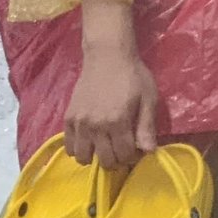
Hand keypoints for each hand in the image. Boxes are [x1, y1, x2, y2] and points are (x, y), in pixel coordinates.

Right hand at [65, 0, 160, 169]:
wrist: (107, 56)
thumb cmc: (133, 76)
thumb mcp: (148, 98)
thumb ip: (147, 127)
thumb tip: (149, 152)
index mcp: (118, 121)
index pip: (125, 155)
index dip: (133, 157)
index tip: (137, 149)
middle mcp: (96, 126)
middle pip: (105, 160)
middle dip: (117, 160)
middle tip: (122, 149)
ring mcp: (79, 123)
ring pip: (83, 157)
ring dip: (96, 157)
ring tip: (105, 147)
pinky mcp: (68, 118)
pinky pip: (69, 146)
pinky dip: (78, 149)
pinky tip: (90, 142)